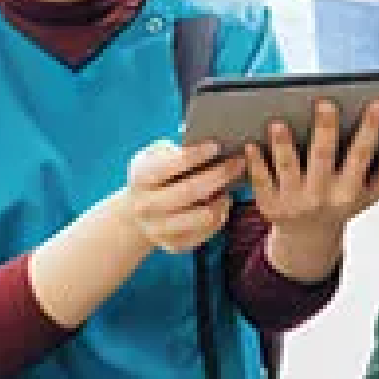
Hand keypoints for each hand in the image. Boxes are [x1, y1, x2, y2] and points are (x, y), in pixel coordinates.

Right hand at [121, 139, 246, 253]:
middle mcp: (146, 206)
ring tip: (234, 182)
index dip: (196, 155)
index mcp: (141, 178)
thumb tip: (205, 133)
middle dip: (221, 174)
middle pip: (192, 191)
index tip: (218, 145)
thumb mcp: (158, 154)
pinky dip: (222, 213)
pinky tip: (224, 199)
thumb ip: (179, 146)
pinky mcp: (175, 245)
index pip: (170, 165)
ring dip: (224, 197)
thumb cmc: (157, 172)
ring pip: (205, 215)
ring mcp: (159, 230)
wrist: (138, 211)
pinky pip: (209, 231)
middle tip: (240, 161)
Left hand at [246, 99, 378, 280]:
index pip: (361, 155)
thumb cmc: (339, 205)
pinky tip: (252, 143)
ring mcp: (293, 201)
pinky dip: (255, 162)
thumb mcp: (367, 195)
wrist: (307, 239)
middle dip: (325, 130)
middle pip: (323, 157)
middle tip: (325, 102)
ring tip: (279, 122)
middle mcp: (322, 196)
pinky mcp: (269, 204)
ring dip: (283, 145)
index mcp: (348, 191)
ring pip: (287, 167)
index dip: (371, 129)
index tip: (377, 103)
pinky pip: (260, 180)